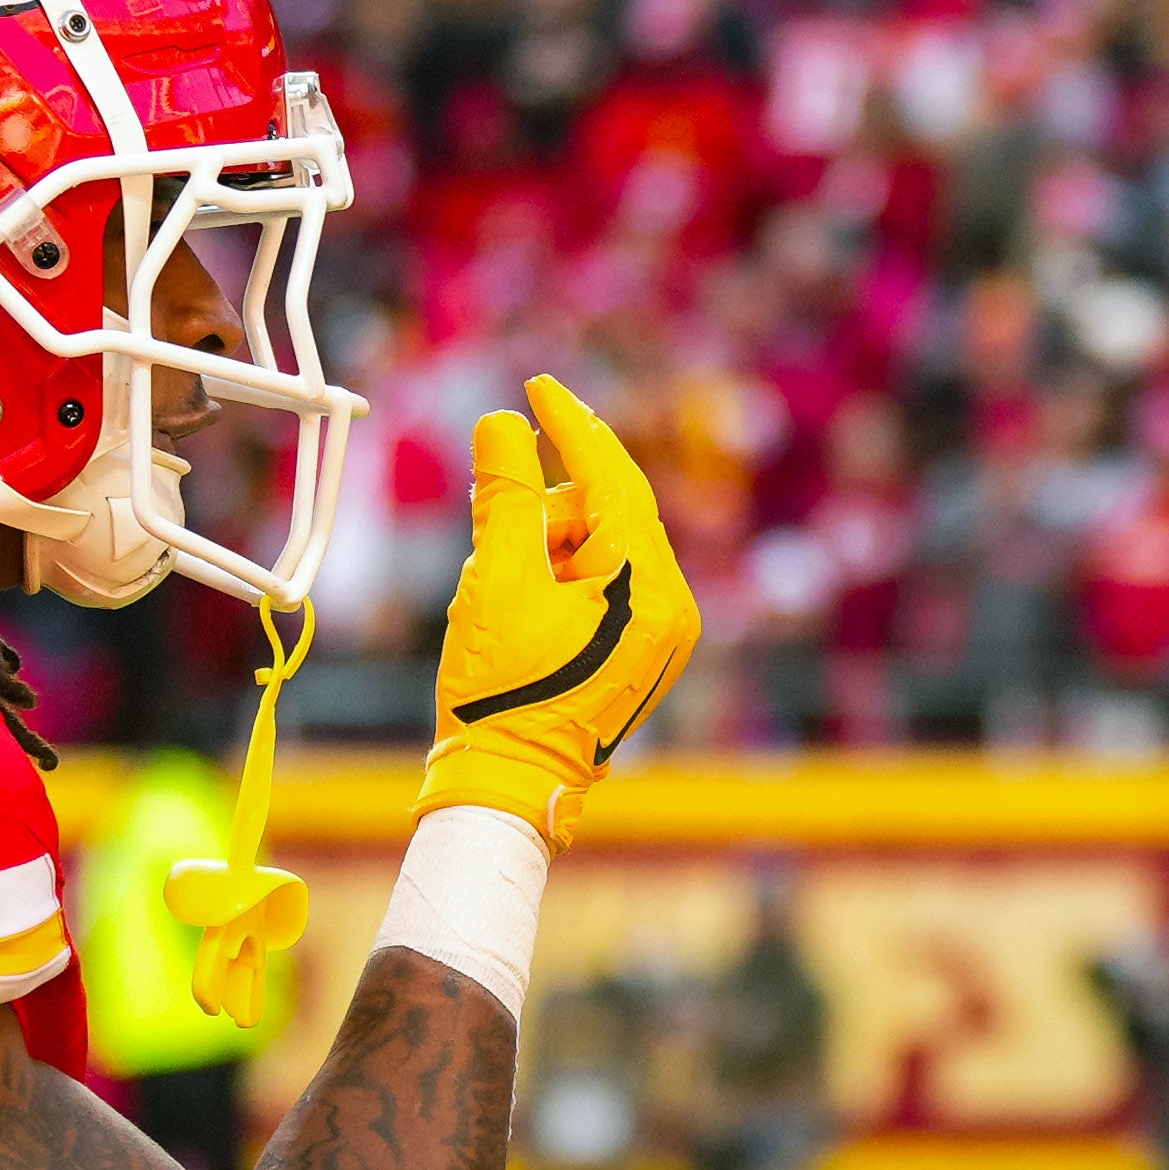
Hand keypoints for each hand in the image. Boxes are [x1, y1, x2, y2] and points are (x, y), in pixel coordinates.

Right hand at [420, 373, 704, 845]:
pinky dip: (554, 576)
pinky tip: (513, 601)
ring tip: (495, 588)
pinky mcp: (640, 652)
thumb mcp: (495, 579)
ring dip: (542, 547)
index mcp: (650, 586)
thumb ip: (504, 494)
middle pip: (608, 512)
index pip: (613, 478)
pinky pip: (601, 585)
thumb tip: (502, 423)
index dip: (571, 426)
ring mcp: (661, 633)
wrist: (508, 785)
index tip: (537, 384)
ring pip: (599, 549)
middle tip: (495, 507)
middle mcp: (672, 606)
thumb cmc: (502, 690)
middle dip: (544, 507)